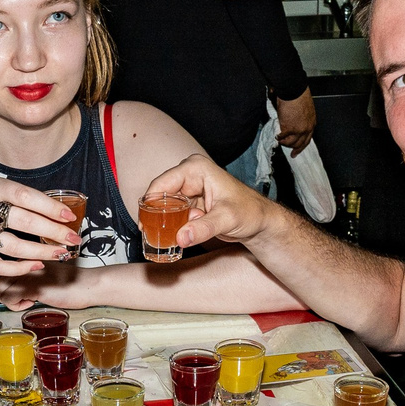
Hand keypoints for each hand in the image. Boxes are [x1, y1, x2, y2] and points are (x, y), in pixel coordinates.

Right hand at [0, 177, 79, 275]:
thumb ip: (14, 195)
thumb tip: (51, 208)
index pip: (25, 196)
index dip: (50, 207)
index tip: (69, 216)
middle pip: (24, 222)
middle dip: (53, 232)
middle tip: (74, 239)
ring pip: (14, 247)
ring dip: (42, 252)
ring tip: (61, 253)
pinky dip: (19, 268)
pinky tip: (36, 265)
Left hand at [0, 264, 123, 309]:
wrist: (89, 284)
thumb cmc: (72, 282)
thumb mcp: (47, 276)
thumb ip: (31, 277)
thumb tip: (19, 288)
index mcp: (27, 259)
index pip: (0, 270)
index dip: (3, 284)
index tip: (16, 291)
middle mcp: (23, 264)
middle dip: (1, 294)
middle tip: (17, 298)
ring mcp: (27, 274)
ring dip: (8, 300)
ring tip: (25, 301)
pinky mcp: (33, 286)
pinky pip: (10, 298)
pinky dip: (17, 305)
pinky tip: (32, 303)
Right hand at [145, 152, 272, 251]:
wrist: (260, 222)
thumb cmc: (250, 212)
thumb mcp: (226, 220)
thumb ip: (203, 228)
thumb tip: (180, 237)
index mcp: (196, 168)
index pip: (162, 184)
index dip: (150, 204)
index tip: (144, 225)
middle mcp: (189, 175)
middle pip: (159, 196)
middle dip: (157, 216)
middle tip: (153, 236)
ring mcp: (188, 189)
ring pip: (164, 207)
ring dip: (166, 223)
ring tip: (171, 237)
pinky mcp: (189, 203)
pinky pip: (172, 215)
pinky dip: (173, 227)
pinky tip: (179, 237)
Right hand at [275, 87, 316, 154]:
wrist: (294, 91)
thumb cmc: (298, 95)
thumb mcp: (305, 110)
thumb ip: (301, 118)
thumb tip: (294, 122)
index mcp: (312, 123)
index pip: (307, 139)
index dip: (301, 146)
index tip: (297, 151)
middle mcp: (307, 128)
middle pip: (300, 143)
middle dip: (293, 148)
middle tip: (288, 151)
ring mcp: (298, 130)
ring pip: (291, 143)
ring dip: (284, 143)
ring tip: (280, 140)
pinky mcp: (289, 128)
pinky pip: (282, 137)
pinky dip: (278, 137)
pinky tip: (277, 135)